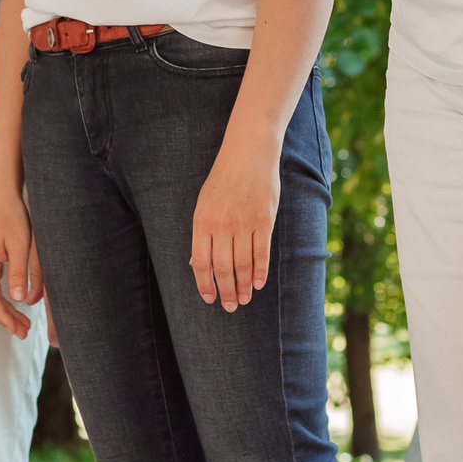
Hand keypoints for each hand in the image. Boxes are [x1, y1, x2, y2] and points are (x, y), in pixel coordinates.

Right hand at [0, 184, 41, 337]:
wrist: (0, 194)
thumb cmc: (11, 215)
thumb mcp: (21, 243)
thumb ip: (20, 271)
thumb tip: (20, 299)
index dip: (4, 318)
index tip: (18, 330)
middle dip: (6, 318)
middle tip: (24, 332)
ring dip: (5, 309)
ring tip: (23, 323)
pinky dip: (3, 297)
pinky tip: (16, 302)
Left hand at [190, 132, 280, 311]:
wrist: (248, 154)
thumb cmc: (223, 180)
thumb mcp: (204, 204)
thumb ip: (202, 233)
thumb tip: (198, 265)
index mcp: (202, 222)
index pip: (201, 262)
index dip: (205, 284)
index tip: (209, 299)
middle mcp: (221, 225)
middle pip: (223, 268)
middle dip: (225, 292)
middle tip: (230, 307)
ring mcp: (243, 224)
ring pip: (242, 265)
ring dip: (242, 287)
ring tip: (244, 300)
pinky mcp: (263, 221)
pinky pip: (261, 253)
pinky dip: (260, 272)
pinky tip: (258, 284)